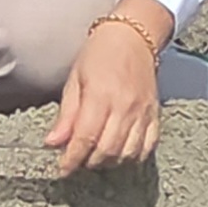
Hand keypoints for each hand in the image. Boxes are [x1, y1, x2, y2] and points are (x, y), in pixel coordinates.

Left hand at [47, 18, 158, 175]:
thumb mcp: (75, 79)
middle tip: (77, 161)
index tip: (63, 169)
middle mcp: (124, 107)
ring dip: (109, 162)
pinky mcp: (155, 115)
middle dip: (89, 162)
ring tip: (95, 157)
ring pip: (127, 153)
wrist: (133, 37)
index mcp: (101, 96)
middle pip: (107, 150)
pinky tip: (119, 153)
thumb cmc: (99, 54)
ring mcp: (142, 113)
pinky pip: (147, 146)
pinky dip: (132, 156)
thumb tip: (52, 143)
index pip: (85, 138)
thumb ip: (66, 114)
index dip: (72, 159)